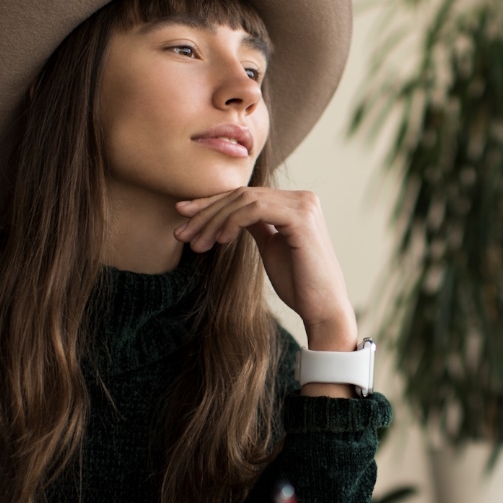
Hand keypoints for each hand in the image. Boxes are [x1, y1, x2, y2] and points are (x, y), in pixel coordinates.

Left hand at [173, 188, 358, 353]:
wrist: (322, 308)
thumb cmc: (299, 283)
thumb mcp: (271, 247)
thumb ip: (256, 225)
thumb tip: (230, 214)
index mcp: (296, 203)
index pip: (246, 195)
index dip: (212, 204)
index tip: (183, 216)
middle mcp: (303, 198)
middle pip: (242, 194)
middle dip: (206, 212)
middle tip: (180, 233)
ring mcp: (304, 205)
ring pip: (244, 200)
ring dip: (214, 221)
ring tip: (196, 244)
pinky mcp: (301, 217)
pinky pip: (255, 209)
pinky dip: (232, 222)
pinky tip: (220, 240)